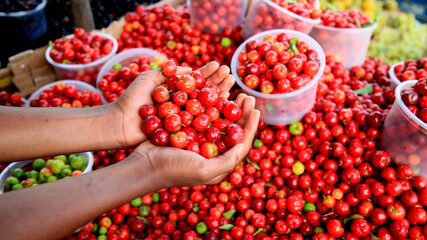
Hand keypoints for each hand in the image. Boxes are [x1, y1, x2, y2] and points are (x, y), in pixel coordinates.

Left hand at [111, 61, 235, 147]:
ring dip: (219, 96)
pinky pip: (200, 123)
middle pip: (204, 93)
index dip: (208, 73)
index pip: (195, 81)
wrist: (120, 123)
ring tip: (231, 85)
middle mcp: (182, 105)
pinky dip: (214, 115)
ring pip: (205, 106)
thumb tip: (191, 68)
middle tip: (231, 74)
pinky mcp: (183, 132)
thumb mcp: (149, 78)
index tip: (219, 65)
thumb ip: (169, 73)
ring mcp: (184, 118)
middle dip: (217, 83)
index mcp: (175, 92)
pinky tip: (225, 106)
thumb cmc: (132, 100)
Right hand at [131, 93, 259, 188]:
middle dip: (241, 111)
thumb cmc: (173, 170)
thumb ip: (226, 162)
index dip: (250, 126)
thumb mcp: (203, 171)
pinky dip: (208, 102)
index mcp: (218, 161)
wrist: (143, 165)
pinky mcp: (186, 129)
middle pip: (231, 127)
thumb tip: (242, 146)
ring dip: (226, 103)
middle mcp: (211, 149)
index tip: (256, 109)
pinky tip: (212, 91)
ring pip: (218, 117)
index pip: (241, 142)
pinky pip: (201, 113)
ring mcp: (198, 138)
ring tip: (233, 89)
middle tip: (245, 95)